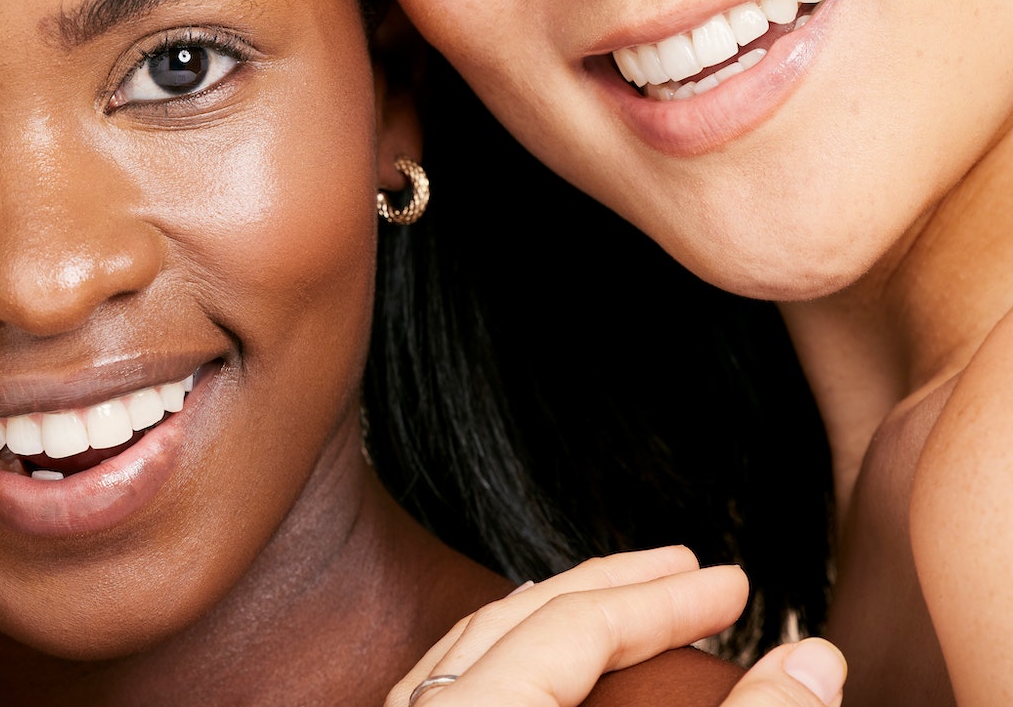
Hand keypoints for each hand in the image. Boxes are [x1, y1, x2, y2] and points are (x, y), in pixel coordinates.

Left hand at [387, 547, 846, 706]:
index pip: (574, 625)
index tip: (735, 586)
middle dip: (609, 586)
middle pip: (508, 618)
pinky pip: (443, 688)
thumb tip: (814, 660)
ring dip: (549, 615)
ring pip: (464, 651)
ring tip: (622, 606)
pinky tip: (540, 674)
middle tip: (689, 570)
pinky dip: (502, 661)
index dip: (664, 600)